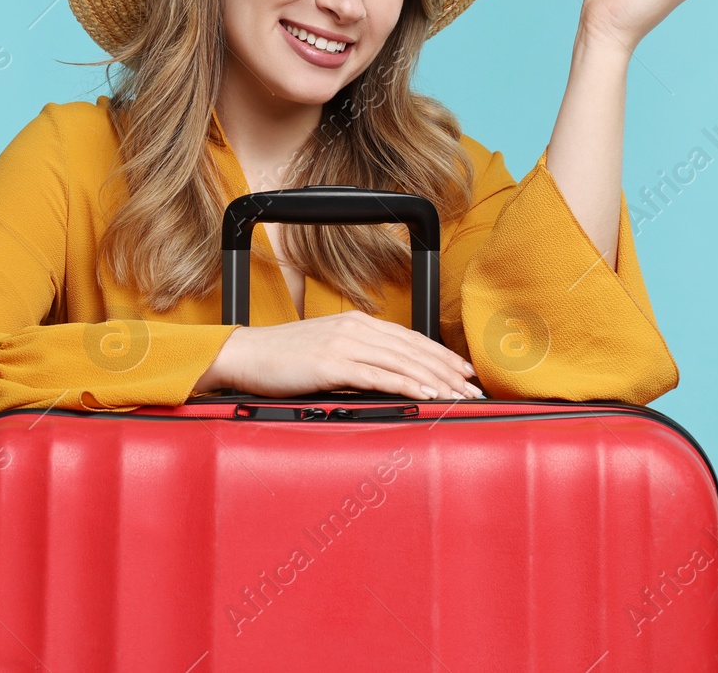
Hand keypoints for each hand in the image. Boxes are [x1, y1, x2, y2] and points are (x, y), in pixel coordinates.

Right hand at [193, 310, 484, 399]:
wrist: (245, 355)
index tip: (463, 371)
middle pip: (414, 348)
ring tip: (459, 394)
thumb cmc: (282, 359)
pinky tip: (427, 394)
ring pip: (403, 361)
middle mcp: (356, 329)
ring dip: (436, 379)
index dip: (441, 354)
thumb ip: (356, 358)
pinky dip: (408, 385)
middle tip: (473, 387)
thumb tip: (385, 377)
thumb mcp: (326, 351)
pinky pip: (379, 375)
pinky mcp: (333, 363)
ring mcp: (345, 344)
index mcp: (357, 323)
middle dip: (448, 369)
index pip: (410, 338)